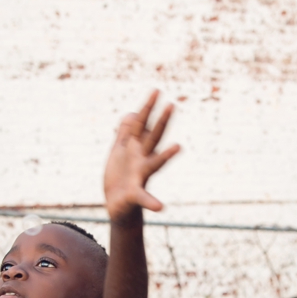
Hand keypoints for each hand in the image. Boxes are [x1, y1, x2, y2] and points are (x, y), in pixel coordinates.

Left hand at [103, 90, 180, 222]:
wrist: (118, 207)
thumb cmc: (120, 178)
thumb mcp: (119, 152)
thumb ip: (125, 133)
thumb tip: (131, 114)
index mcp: (135, 149)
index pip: (142, 125)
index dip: (148, 108)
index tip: (156, 90)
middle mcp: (142, 160)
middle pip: (152, 138)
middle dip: (161, 122)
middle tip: (172, 105)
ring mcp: (140, 177)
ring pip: (154, 164)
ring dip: (165, 156)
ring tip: (178, 148)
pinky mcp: (135, 195)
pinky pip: (144, 197)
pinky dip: (152, 202)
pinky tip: (160, 207)